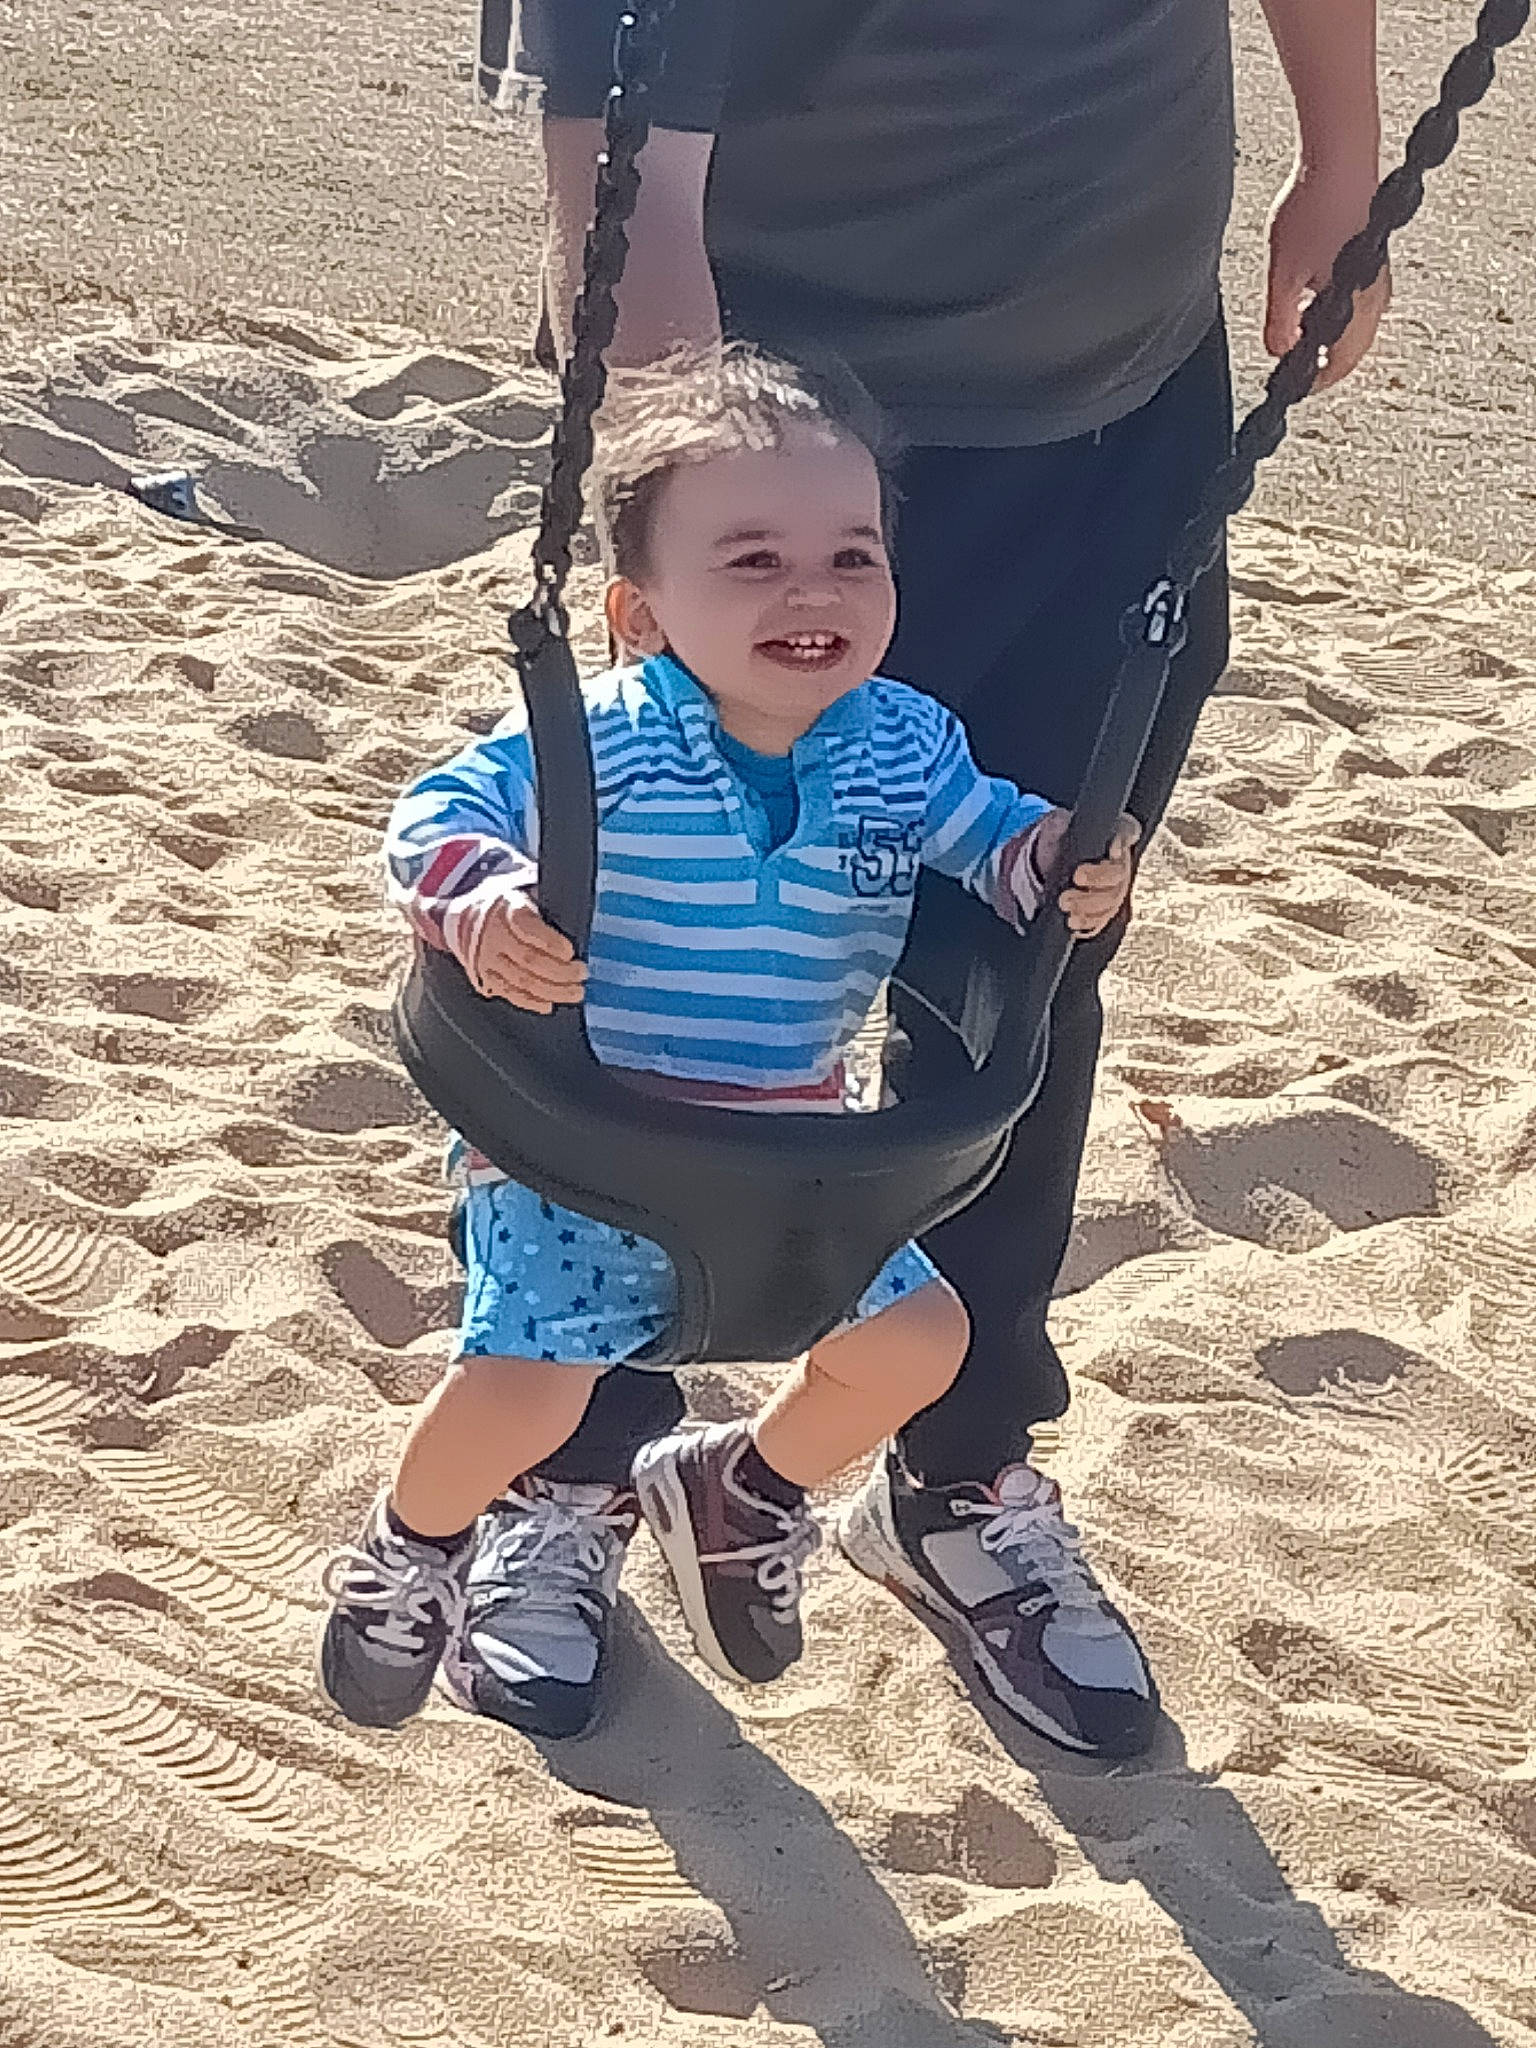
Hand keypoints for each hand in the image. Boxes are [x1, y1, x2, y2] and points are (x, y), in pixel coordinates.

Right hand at [473, 895, 587, 1013]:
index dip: (550, 942)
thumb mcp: (526, 892)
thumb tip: (576, 912)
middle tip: (581, 973)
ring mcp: (488, 960)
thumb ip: (547, 902)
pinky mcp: (486, 978)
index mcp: (507, 909)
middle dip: (561, 971)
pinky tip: (550, 1003)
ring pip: (523, 981)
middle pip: (530, 960)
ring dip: (553, 990)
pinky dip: (532, 1002)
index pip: (527, 928)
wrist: (466, 921)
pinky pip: (511, 994)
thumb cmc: (508, 908)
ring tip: (575, 992)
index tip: (570, 951)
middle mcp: (495, 936)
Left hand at [1031, 809, 1140, 937]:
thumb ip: (1059, 825)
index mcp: (1114, 836)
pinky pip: (1101, 919)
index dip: (1123, 841)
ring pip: (1110, 900)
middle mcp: (1120, 864)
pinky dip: (1086, 921)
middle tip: (1077, 876)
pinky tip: (1072, 920)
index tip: (1111, 849)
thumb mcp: (1057, 828)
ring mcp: (1114, 889)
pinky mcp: (1103, 910)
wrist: (1049, 868)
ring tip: (1065, 902)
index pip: (1128, 832)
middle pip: (1119, 873)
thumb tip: (1058, 823)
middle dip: (1098, 877)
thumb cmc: (1060, 843)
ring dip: (1088, 903)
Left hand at [1266, 159, 1389, 391]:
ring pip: (1359, 324)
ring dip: (1332, 337)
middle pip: (1355, 347)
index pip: (1343, 361)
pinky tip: (1315, 299)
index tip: (1293, 388)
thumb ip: (1281, 319)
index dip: (1316, 380)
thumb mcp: (1284, 271)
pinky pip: (1360, 300)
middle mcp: (1376, 292)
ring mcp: (1379, 273)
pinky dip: (1339, 313)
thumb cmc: (1314, 205)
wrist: (1342, 153)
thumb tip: (1279, 354)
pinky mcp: (1373, 254)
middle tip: (1294, 366)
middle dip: (1324, 362)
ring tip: (1300, 334)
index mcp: (1357, 303)